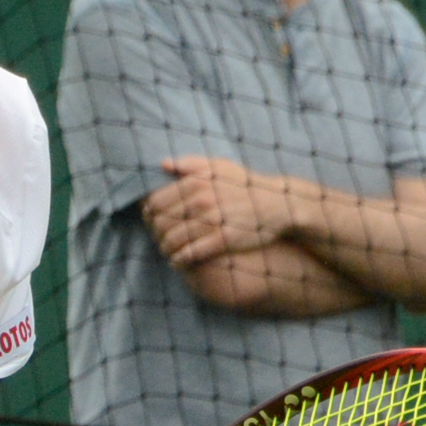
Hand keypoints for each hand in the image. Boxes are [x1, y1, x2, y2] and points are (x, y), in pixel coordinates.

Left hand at [146, 156, 303, 269]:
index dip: (148, 213)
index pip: (156, 201)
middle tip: (157, 238)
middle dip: (155, 232)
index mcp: (197, 181)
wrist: (276, 205)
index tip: (150, 220)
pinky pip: (191, 254)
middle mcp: (202, 200)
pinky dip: (179, 259)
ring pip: (173, 239)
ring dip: (165, 248)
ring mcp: (213, 220)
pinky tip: (178, 261)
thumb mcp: (219, 166)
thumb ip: (190, 164)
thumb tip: (162, 164)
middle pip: (161, 222)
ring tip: (167, 250)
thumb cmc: (243, 185)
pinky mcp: (224, 240)